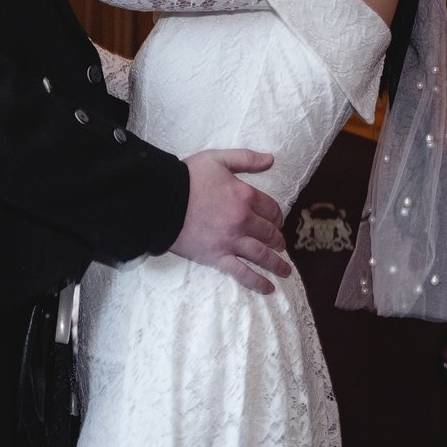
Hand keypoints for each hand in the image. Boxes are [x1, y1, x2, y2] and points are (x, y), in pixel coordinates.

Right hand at [172, 148, 290, 294]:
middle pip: (270, 233)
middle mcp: (243, 220)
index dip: (277, 216)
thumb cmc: (188, 177)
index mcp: (245, 196)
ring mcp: (231, 241)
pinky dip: (258, 282)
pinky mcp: (217, 257)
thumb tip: (271, 159)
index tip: (277, 222)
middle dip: (278, 240)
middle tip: (280, 245)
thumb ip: (246, 158)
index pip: (272, 209)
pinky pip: (243, 273)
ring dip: (277, 264)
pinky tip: (269, 288)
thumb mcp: (218, 159)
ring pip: (262, 255)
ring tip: (285, 271)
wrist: (161, 200)